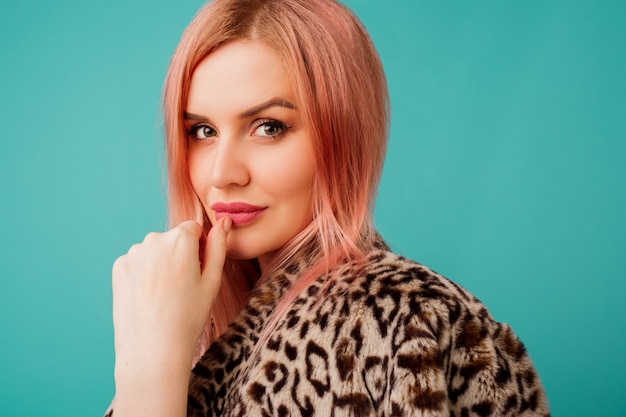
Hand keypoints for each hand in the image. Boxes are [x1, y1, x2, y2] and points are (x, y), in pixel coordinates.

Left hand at [112, 218, 230, 372]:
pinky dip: (144, 274)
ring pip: (154, 250)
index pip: (193, 229)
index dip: (199, 249)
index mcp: (180, 240)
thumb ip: (219, 246)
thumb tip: (224, 221)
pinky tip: (149, 296)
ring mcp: (133, 253)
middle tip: (182, 288)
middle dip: (179, 255)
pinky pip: (138, 262)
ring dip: (161, 263)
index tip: (198, 273)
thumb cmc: (188, 316)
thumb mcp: (212, 281)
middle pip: (173, 239)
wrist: (152, 348)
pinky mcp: (119, 267)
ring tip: (165, 295)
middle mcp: (153, 240)